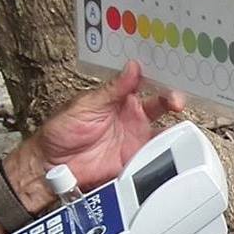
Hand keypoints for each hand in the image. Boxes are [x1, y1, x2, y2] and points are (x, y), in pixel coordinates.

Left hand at [13, 61, 183, 197]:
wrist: (52, 166)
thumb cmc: (62, 131)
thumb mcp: (86, 105)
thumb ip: (112, 89)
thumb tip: (132, 67)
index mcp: (120, 99)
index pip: (145, 83)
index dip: (159, 76)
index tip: (170, 72)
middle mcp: (131, 117)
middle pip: (161, 105)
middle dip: (173, 100)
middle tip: (177, 100)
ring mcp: (135, 140)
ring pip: (164, 131)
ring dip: (175, 128)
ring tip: (182, 126)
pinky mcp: (134, 161)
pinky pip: (156, 158)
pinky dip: (167, 155)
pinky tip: (172, 150)